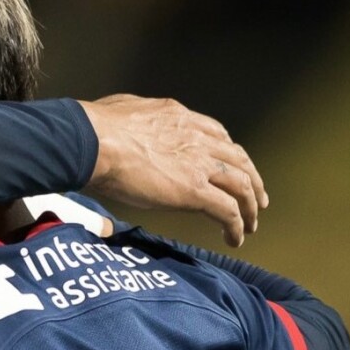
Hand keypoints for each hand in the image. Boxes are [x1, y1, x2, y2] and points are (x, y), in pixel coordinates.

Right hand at [80, 95, 266, 246]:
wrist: (92, 142)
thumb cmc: (93, 128)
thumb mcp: (122, 111)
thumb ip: (135, 121)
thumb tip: (122, 128)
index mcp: (179, 118)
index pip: (217, 135)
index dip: (227, 153)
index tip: (230, 167)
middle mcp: (196, 138)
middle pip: (238, 159)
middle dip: (252, 180)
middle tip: (256, 198)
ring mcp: (198, 165)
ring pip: (241, 186)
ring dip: (249, 206)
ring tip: (250, 224)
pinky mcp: (193, 191)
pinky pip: (226, 211)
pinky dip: (236, 226)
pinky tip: (235, 238)